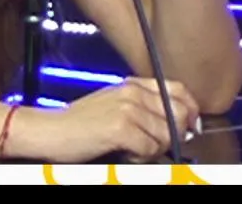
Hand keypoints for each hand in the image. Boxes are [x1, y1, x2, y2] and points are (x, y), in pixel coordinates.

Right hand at [14, 78, 200, 163]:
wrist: (51, 130)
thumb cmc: (81, 123)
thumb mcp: (115, 104)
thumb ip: (145, 108)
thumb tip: (182, 124)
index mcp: (133, 84)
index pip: (179, 90)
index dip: (190, 110)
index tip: (190, 127)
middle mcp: (133, 92)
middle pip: (179, 115)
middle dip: (173, 136)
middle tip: (154, 145)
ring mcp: (128, 109)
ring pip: (166, 136)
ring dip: (153, 150)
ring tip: (132, 149)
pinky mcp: (121, 128)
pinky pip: (150, 149)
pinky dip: (140, 158)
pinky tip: (124, 152)